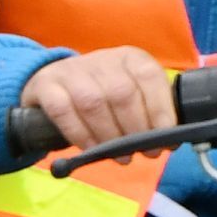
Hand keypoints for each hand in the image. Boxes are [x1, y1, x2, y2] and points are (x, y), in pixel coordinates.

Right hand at [15, 45, 179, 162]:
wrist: (53, 83)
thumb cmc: (103, 94)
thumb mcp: (131, 94)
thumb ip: (150, 111)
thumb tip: (170, 140)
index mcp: (130, 58)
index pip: (150, 77)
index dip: (161, 111)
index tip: (167, 140)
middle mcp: (102, 59)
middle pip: (123, 93)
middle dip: (138, 130)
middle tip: (145, 154)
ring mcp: (72, 70)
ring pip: (94, 103)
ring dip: (111, 136)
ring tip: (122, 157)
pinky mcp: (46, 85)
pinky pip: (63, 112)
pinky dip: (81, 135)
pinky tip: (92, 150)